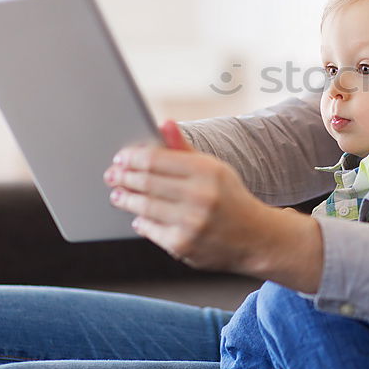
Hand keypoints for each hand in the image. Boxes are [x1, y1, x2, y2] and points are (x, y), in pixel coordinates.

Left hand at [105, 120, 323, 289]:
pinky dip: (141, 221)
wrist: (256, 237)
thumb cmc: (230, 198)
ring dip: (126, 199)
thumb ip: (184, 148)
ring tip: (119, 194)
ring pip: (143, 206)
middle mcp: (199, 195)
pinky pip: (150, 229)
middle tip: (113, 175)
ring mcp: (190, 222)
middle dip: (123, 177)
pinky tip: (138, 216)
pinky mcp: (183, 245)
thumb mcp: (214, 168)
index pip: (155, 159)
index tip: (121, 158)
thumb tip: (164, 123)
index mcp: (206, 170)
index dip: (131, 158)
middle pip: (146, 182)